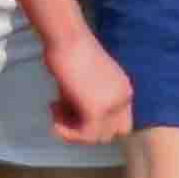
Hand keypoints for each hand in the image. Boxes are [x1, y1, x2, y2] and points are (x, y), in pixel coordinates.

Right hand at [40, 26, 135, 152]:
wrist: (67, 39)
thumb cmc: (71, 53)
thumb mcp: (84, 84)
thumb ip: (86, 103)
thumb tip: (74, 123)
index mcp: (125, 90)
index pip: (119, 124)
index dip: (96, 124)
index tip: (72, 112)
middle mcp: (124, 98)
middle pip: (110, 134)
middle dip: (84, 130)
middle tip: (61, 112)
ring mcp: (112, 105)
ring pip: (95, 138)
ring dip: (72, 130)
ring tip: (55, 108)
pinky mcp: (96, 110)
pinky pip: (83, 135)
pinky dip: (66, 132)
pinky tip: (53, 113)